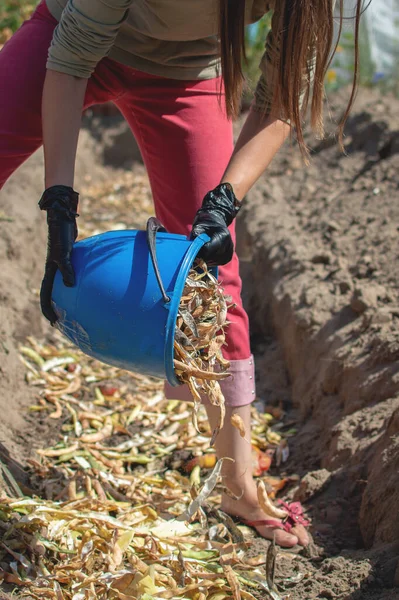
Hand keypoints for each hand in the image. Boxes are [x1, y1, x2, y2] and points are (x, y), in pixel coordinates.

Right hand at [38, 185, 78, 324]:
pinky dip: (82, 283)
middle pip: (55, 294)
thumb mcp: (63, 254)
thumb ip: (67, 269)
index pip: (45, 296)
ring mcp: (64, 266)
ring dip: (70, 297)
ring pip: (66, 286)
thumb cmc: (61, 236)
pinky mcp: (72, 261)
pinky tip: (96, 287)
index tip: (55, 322)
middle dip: (58, 308)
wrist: (63, 220)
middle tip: (66, 321)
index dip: (48, 310)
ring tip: (81, 308)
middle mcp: (55, 272)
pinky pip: (76, 276)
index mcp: (50, 273)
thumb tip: (70, 286)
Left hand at [190, 183, 240, 265]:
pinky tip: (207, 253)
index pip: (208, 251)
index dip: (198, 253)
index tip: (192, 250)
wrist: (216, 220)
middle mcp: (228, 245)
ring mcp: (229, 252)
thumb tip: (192, 249)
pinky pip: (217, 263)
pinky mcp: (228, 257)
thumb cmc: (206, 222)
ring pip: (213, 262)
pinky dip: (210, 260)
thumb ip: (196, 236)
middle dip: (201, 256)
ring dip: (205, 259)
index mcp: (222, 236)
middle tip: (194, 251)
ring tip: (201, 250)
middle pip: (211, 258)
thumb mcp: (198, 226)